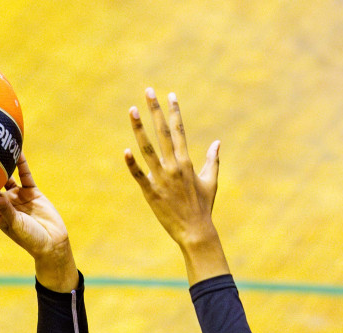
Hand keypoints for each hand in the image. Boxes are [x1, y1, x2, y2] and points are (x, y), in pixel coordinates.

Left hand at [0, 156, 76, 291]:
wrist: (52, 242)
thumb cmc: (29, 239)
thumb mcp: (14, 224)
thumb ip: (4, 208)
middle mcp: (5, 204)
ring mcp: (18, 196)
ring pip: (7, 177)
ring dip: (1, 166)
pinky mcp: (32, 192)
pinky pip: (25, 175)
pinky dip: (21, 164)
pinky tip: (17, 152)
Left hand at [124, 88, 229, 283]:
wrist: (196, 231)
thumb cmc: (203, 206)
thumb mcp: (210, 181)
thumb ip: (212, 160)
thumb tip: (217, 142)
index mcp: (187, 162)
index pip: (179, 130)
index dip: (174, 111)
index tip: (169, 95)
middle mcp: (174, 166)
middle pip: (163, 132)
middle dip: (155, 110)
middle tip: (148, 91)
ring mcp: (162, 178)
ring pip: (148, 149)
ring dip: (139, 128)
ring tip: (132, 110)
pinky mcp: (151, 192)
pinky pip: (140, 175)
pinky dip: (132, 164)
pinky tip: (125, 150)